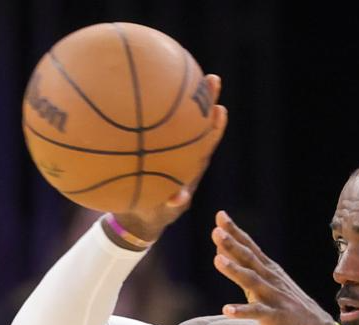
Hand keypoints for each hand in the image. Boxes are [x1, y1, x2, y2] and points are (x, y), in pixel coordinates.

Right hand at [112, 74, 227, 243]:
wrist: (138, 217)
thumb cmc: (150, 214)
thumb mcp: (158, 212)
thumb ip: (168, 205)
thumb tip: (178, 198)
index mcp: (189, 170)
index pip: (205, 147)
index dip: (213, 129)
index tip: (220, 110)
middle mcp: (184, 157)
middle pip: (199, 126)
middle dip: (206, 103)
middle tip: (212, 79)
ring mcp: (171, 153)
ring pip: (182, 123)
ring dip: (188, 99)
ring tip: (193, 73)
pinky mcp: (158, 151)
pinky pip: (159, 126)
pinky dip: (156, 107)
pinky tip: (149, 85)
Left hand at [211, 210, 336, 324]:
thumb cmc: (286, 306)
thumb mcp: (264, 285)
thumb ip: (244, 270)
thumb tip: (221, 252)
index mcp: (268, 270)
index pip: (249, 247)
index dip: (235, 232)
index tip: (220, 215)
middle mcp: (270, 280)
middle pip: (249, 259)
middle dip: (232, 244)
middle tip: (216, 231)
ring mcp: (273, 297)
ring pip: (251, 281)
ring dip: (234, 270)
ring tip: (216, 260)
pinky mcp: (274, 317)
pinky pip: (256, 313)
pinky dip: (241, 311)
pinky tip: (226, 310)